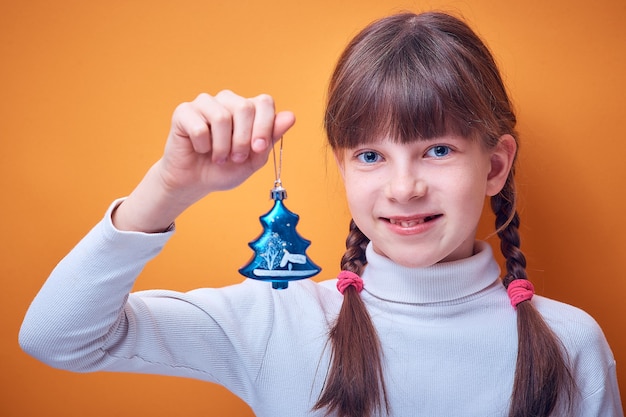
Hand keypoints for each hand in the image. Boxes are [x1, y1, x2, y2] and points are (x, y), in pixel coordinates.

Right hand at [160, 90, 295, 199]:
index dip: (264, 126)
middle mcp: (228, 100)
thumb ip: (271, 138)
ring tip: (218, 157)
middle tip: (235, 158)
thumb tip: (290, 116)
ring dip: (222, 146)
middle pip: (245, 107)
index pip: (264, 102)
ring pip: (222, 117)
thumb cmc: (224, 169)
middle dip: (243, 140)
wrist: (195, 182)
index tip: (258, 149)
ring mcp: (205, 103)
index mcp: (248, 109)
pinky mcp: (184, 112)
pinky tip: (200, 149)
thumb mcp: (254, 159)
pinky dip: (203, 146)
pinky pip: (199, 127)